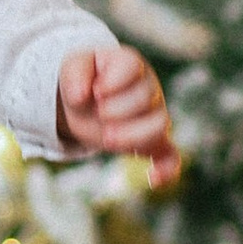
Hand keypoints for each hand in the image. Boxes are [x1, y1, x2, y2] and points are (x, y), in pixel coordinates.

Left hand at [58, 41, 178, 182]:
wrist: (86, 102)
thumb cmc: (84, 80)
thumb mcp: (72, 67)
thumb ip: (75, 74)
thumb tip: (80, 96)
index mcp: (129, 63)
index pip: (132, 67)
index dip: (113, 82)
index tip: (95, 92)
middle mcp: (148, 88)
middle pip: (146, 98)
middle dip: (118, 110)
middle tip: (98, 114)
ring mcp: (153, 116)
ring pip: (159, 125)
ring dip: (133, 135)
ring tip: (106, 139)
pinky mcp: (152, 143)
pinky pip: (170, 157)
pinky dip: (166, 169)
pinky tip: (154, 180)